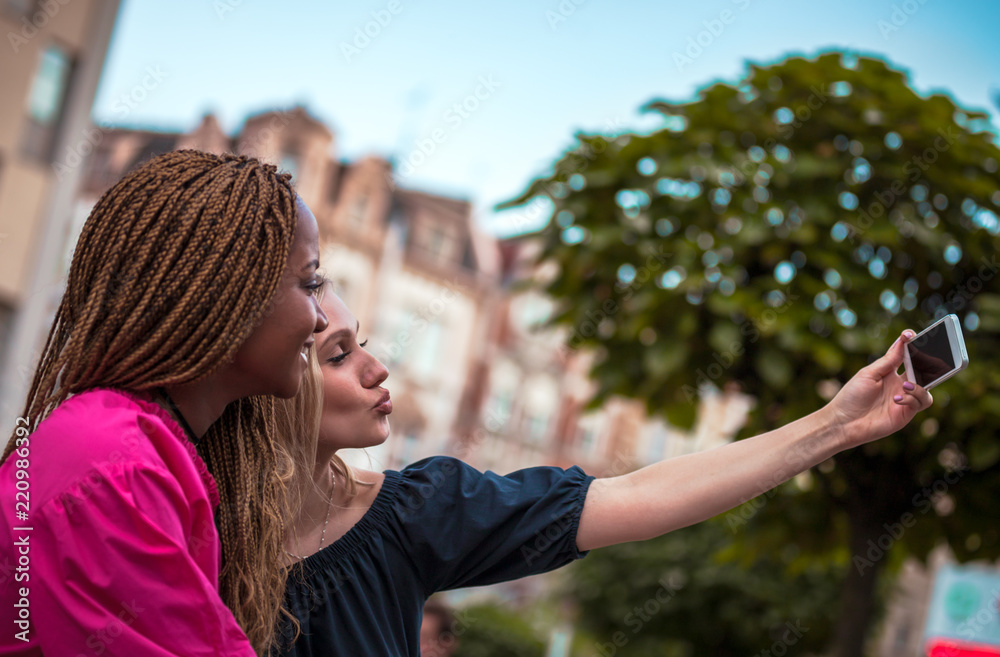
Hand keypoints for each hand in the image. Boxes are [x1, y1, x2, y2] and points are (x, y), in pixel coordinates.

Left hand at [825, 329, 933, 448]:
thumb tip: (903, 343)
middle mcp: (899, 383)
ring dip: (919, 384)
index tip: (910, 334)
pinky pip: (921, 402)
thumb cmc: (851, 396)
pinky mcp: (906, 413)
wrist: (843, 422)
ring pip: (927, 386)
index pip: (905, 355)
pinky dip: (913, 398)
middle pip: (922, 369)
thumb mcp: (869, 374)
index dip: (910, 344)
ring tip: (904, 386)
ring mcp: (904, 398)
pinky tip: (896, 399)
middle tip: (927, 356)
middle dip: (929, 361)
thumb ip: (888, 361)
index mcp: (889, 372)